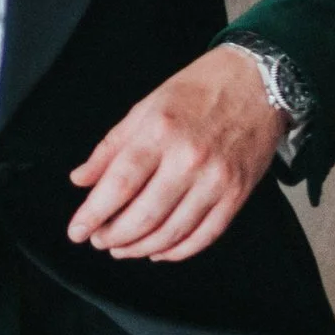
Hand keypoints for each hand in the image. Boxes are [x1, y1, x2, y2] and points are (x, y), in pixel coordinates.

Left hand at [65, 45, 284, 261]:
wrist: (257, 83)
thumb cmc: (198, 90)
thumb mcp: (146, 107)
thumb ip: (111, 146)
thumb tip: (82, 179)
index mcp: (160, 132)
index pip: (119, 183)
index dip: (94, 213)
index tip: (76, 230)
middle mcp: (189, 159)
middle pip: (144, 215)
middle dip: (114, 236)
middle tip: (97, 240)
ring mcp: (216, 181)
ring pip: (172, 231)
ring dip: (141, 248)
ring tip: (122, 248)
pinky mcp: (237, 196)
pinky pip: (204, 236)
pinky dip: (178, 251)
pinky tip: (159, 251)